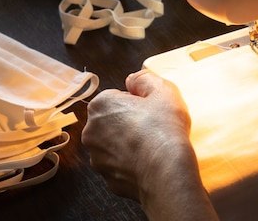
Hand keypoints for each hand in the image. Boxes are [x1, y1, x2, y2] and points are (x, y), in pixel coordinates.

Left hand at [81, 70, 217, 219]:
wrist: (166, 171)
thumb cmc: (163, 129)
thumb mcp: (162, 90)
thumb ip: (144, 78)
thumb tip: (133, 79)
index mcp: (100, 105)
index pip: (117, 97)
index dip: (137, 102)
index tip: (150, 110)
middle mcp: (91, 131)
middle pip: (112, 122)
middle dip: (128, 123)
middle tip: (152, 127)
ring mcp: (97, 158)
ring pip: (114, 146)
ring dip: (128, 144)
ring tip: (151, 147)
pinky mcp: (107, 179)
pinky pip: (119, 167)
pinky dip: (131, 165)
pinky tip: (147, 163)